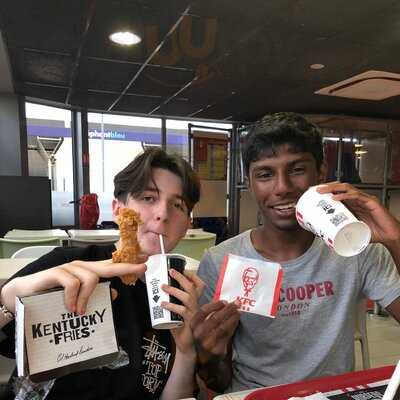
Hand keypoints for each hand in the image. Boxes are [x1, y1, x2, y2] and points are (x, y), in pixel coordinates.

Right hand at [0, 259, 146, 314]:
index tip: (145, 263)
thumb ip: (95, 295)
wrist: (23, 293)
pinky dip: (73, 298)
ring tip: (78, 312)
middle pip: (108, 266)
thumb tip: (115, 292)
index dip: (128, 265)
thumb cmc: (52, 295)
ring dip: (87, 298)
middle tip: (140, 269)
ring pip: (91, 278)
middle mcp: (82, 267)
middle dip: (126, 268)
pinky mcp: (57, 273)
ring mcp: (70, 268)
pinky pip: (73, 284)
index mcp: (88, 272)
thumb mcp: (77, 298)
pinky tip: (69, 307)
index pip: (111, 266)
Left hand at [160, 270, 203, 356]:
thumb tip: (159, 290)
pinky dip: (172, 306)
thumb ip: (172, 302)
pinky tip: (162, 304)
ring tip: (163, 287)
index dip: (192, 276)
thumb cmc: (181, 327)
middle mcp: (197, 305)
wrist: (186, 345)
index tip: (182, 269)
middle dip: (182, 277)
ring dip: (175, 290)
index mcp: (195, 301)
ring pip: (188, 297)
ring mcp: (194, 313)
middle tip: (171, 271)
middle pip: (192, 287)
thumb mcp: (177, 311)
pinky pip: (182, 311)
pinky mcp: (190, 321)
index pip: (199, 285)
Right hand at [191, 300, 239, 363]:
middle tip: (236, 304)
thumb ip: (209, 314)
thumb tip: (224, 301)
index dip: (215, 305)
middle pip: (215, 318)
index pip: (203, 311)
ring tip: (238, 311)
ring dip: (232, 317)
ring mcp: (207, 343)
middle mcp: (198, 334)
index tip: (224, 301)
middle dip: (227, 309)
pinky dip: (233, 326)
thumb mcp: (202, 326)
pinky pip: (227, 335)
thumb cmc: (205, 337)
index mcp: (194, 325)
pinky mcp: (216, 350)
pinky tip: (237, 321)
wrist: (205, 359)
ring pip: (222, 327)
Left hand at [317, 182, 399, 244]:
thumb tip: (325, 236)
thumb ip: (342, 231)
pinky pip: (357, 196)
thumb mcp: (352, 231)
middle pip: (341, 187)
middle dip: (328, 187)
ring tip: (322, 191)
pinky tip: (335, 198)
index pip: (339, 193)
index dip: (327, 191)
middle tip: (315, 190)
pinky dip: (345, 196)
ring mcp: (365, 199)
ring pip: (347, 188)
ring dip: (333, 188)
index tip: (315, 193)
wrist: (390, 237)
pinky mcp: (372, 202)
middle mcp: (359, 199)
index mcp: (354, 204)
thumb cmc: (373, 233)